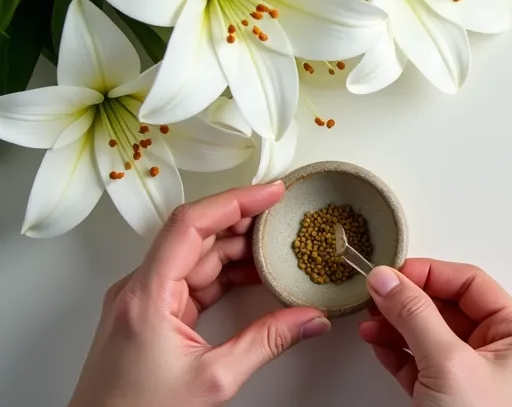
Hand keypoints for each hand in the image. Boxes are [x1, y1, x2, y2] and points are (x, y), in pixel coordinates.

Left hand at [69, 182, 330, 406]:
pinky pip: (192, 281)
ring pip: (196, 257)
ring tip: (279, 247)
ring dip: (238, 250)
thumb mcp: (212, 380)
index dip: (234, 200)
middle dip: (243, 222)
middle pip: (195, 236)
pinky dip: (226, 275)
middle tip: (285, 216)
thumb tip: (308, 319)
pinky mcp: (151, 317)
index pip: (190, 225)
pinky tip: (255, 276)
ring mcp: (143, 302)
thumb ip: (266, 343)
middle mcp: (139, 290)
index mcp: (145, 295)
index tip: (271, 193)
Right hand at [358, 260, 511, 406]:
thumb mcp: (449, 363)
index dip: (432, 273)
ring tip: (370, 316)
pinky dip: (395, 349)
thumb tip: (390, 279)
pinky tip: (376, 339)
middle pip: (448, 306)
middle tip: (377, 290)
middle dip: (409, 298)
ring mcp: (471, 376)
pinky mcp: (444, 397)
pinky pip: (417, 361)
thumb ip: (416, 316)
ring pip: (429, 333)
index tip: (395, 271)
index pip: (473, 284)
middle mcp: (498, 352)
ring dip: (397, 322)